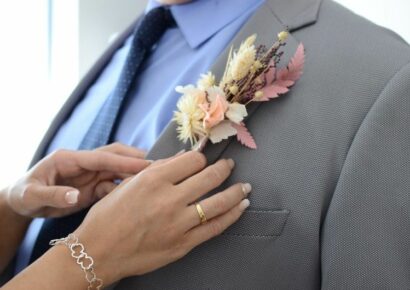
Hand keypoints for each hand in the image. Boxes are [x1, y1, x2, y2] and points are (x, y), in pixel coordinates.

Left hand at [6, 143, 150, 217]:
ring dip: (135, 173)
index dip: (124, 161)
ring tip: (157, 179)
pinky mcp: (93, 186)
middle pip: (115, 156)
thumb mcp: (31, 196)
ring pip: (118, 170)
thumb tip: (75, 196)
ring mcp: (90, 174)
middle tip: (161, 165)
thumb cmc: (24, 195)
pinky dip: (126, 188)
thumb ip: (52, 195)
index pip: (101, 157)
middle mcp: (84, 163)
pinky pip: (114, 185)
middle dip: (136, 159)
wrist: (23, 203)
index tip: (146, 165)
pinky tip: (138, 195)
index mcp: (69, 159)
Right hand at [74, 151, 250, 284]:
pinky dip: (232, 215)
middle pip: (209, 177)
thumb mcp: (128, 184)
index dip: (200, 158)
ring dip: (236, 192)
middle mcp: (168, 199)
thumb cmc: (108, 216)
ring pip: (218, 202)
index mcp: (153, 180)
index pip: (192, 160)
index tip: (203, 159)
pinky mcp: (183, 244)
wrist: (98, 252)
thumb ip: (158, 170)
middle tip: (230, 166)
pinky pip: (215, 227)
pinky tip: (241, 207)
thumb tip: (183, 159)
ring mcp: (178, 223)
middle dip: (224, 168)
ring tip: (245, 187)